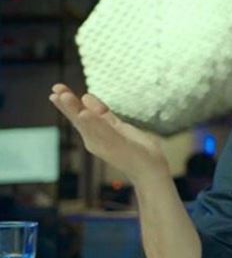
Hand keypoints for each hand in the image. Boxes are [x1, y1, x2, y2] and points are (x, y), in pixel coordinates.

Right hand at [48, 84, 168, 182]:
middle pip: (78, 118)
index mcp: (96, 132)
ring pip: (86, 124)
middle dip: (66, 104)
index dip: (69, 101)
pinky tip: (84, 114)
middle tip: (55, 89)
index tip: (57, 88)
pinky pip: (103, 133)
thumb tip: (85, 97)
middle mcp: (95, 139)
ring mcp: (103, 144)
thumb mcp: (117, 126)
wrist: (150, 169)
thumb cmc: (136, 150)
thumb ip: (101, 114)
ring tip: (63, 96)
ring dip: (74, 110)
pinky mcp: (115, 147)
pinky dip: (93, 124)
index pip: (80, 113)